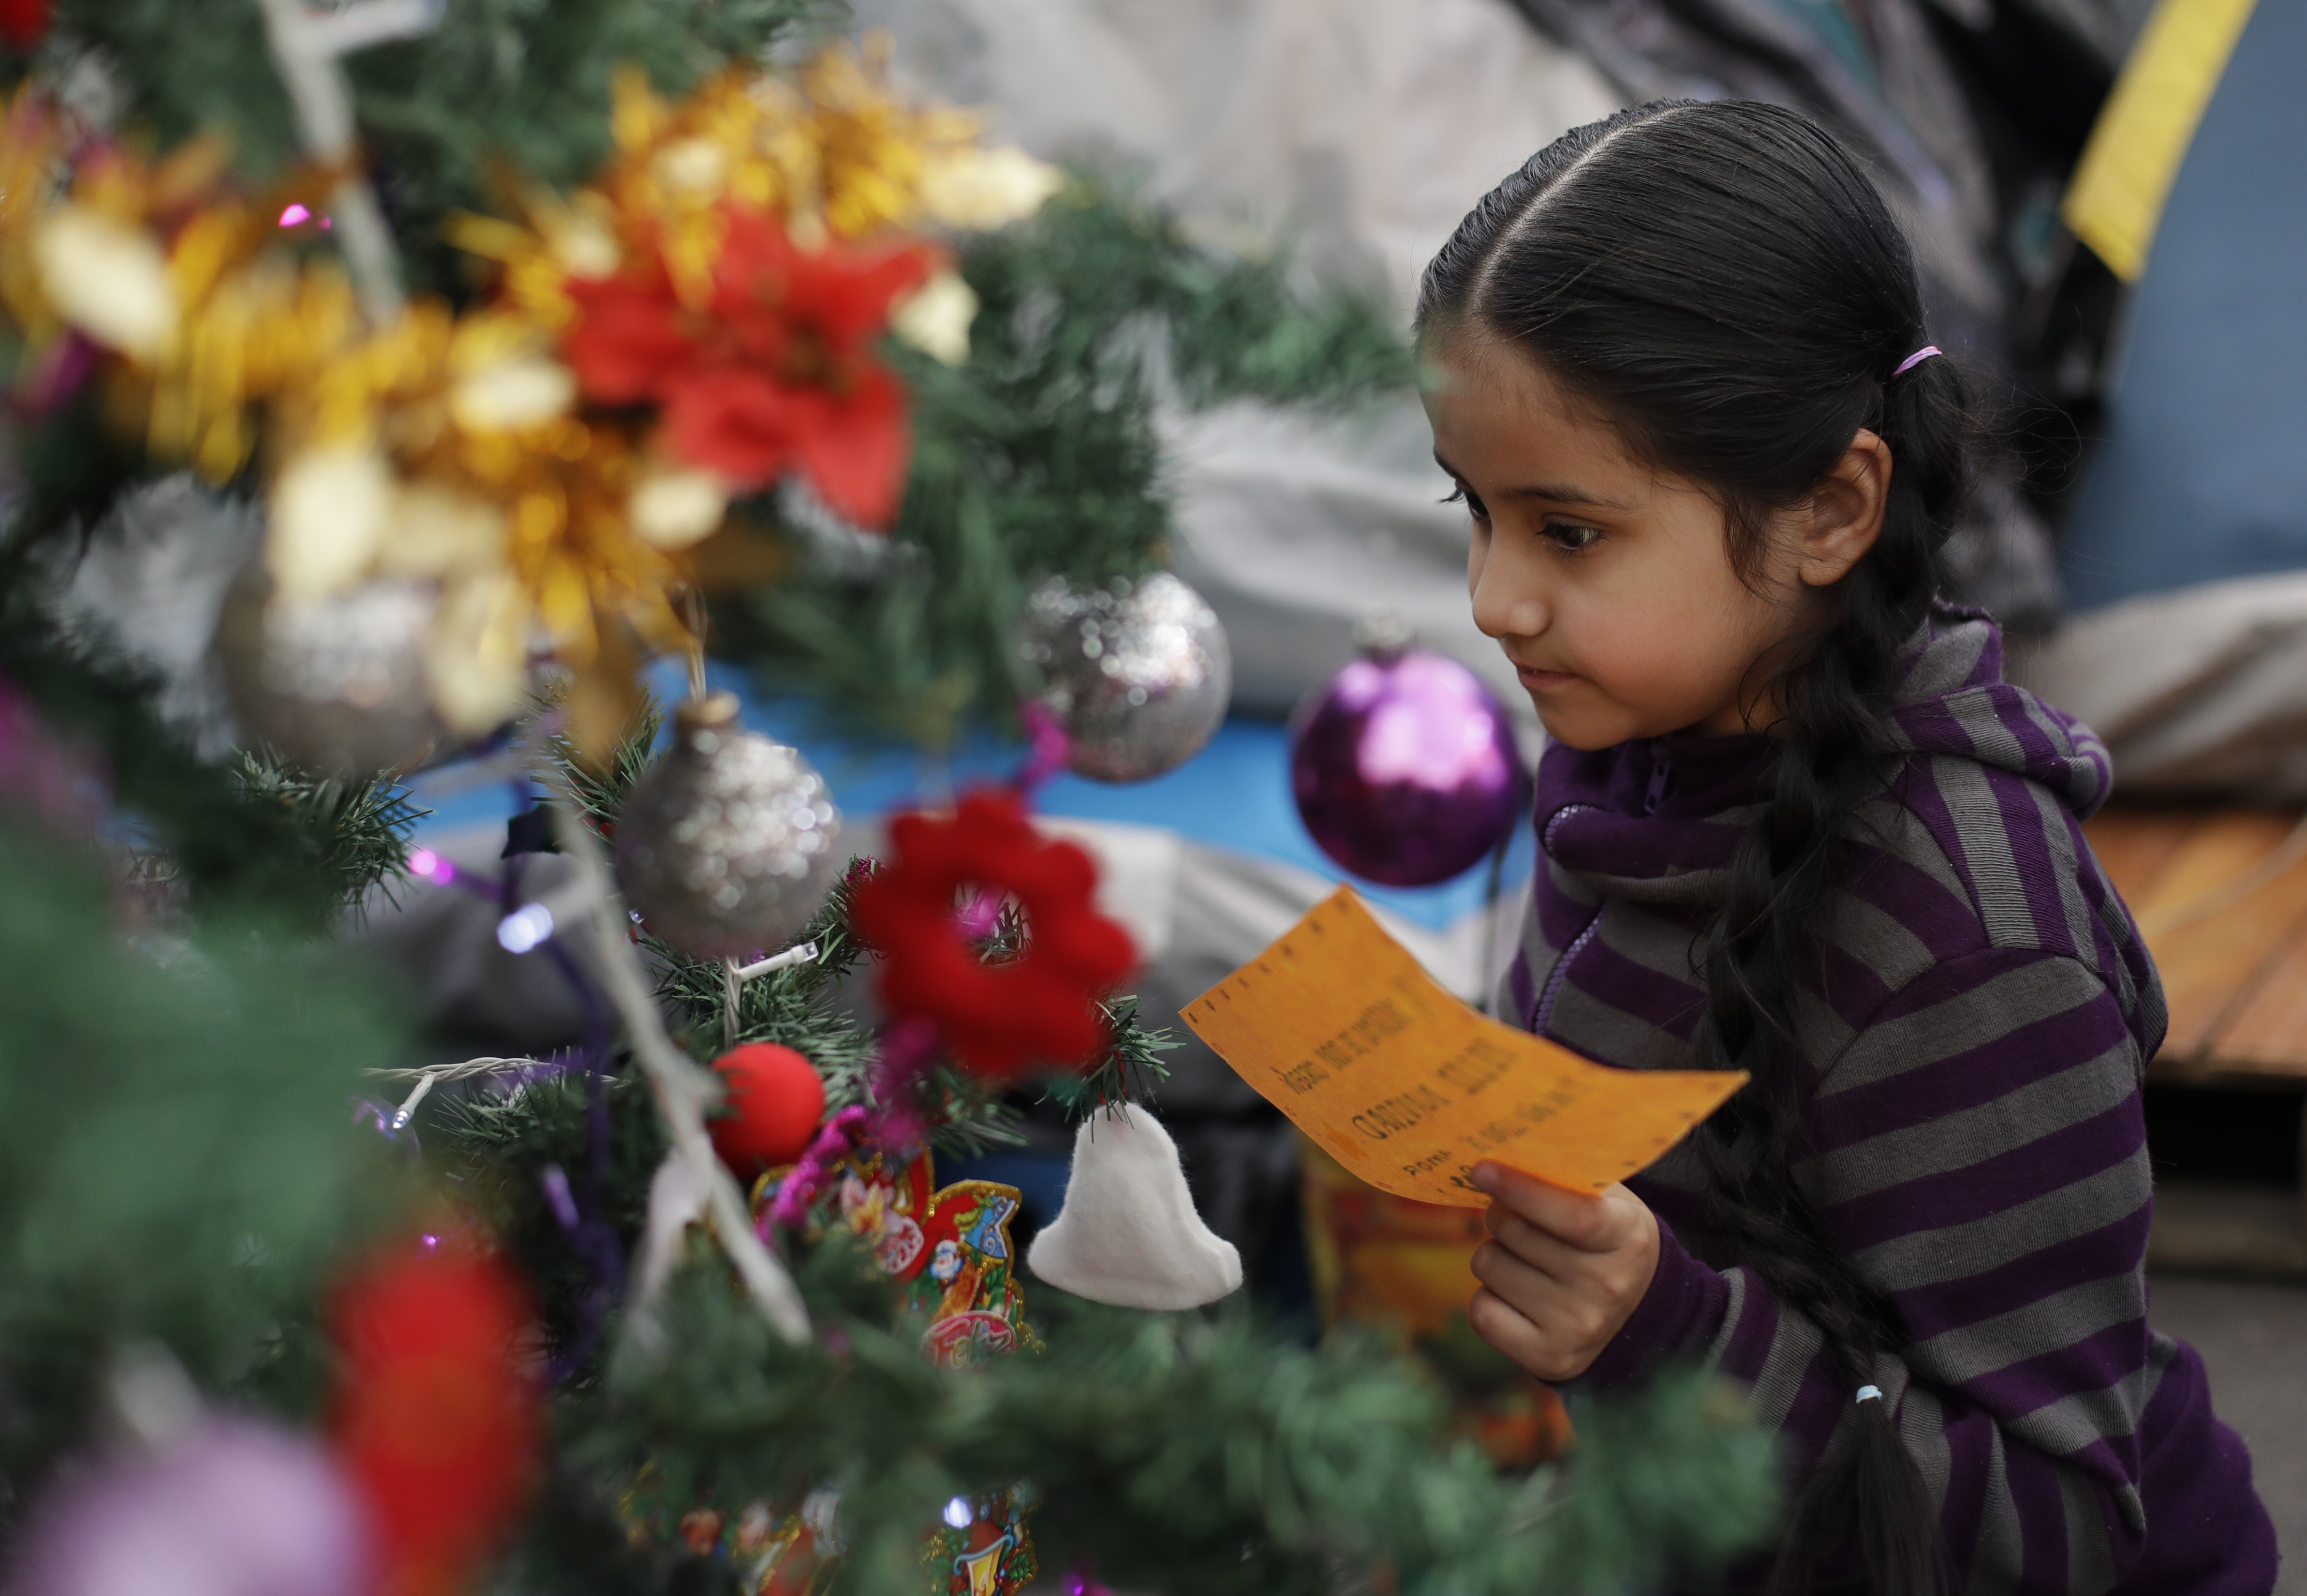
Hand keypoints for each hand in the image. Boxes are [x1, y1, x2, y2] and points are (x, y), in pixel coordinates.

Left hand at [1467, 1162, 1659, 1381]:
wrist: (1639, 1315)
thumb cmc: (1609, 1240)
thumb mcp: (1609, 1200)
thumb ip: (1568, 1176)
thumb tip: (1507, 1152)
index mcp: (1626, 1238)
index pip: (1572, 1214)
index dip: (1521, 1188)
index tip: (1482, 1169)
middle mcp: (1606, 1287)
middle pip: (1514, 1232)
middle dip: (1501, 1214)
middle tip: (1516, 1216)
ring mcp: (1578, 1328)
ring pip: (1489, 1266)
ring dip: (1496, 1255)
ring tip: (1526, 1261)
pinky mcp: (1548, 1359)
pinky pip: (1481, 1311)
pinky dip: (1489, 1297)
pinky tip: (1517, 1295)